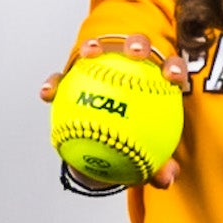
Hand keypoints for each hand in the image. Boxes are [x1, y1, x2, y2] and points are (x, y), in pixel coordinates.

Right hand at [40, 35, 189, 188]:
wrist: (107, 147)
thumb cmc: (135, 147)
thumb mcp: (146, 160)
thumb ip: (159, 165)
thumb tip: (166, 179)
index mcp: (157, 83)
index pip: (170, 70)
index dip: (174, 68)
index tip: (172, 76)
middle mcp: (131, 68)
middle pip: (138, 48)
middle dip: (138, 43)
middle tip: (135, 53)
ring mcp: (102, 68)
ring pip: (99, 51)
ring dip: (94, 46)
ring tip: (88, 53)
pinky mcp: (74, 76)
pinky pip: (63, 78)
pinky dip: (55, 83)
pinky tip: (48, 94)